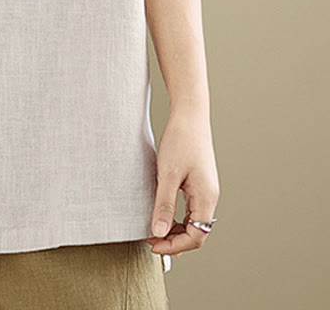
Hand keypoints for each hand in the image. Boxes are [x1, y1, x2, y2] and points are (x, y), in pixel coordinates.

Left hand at [144, 108, 219, 256]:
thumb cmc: (180, 140)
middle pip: (196, 232)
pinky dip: (178, 217)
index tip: (153, 245)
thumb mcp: (167, 174)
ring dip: (176, 229)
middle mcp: (210, 197)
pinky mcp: (199, 182)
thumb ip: (164, 204)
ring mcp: (206, 189)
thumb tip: (158, 232)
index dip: (174, 245)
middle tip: (150, 241)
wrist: (189, 115)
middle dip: (174, 240)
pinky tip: (163, 215)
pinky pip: (191, 208)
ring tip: (154, 230)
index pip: (196, 237)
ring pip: (193, 221)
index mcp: (206, 198)